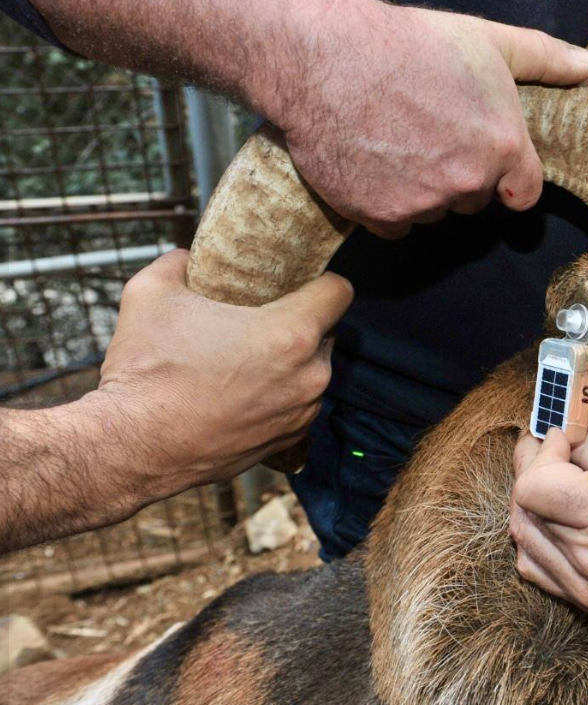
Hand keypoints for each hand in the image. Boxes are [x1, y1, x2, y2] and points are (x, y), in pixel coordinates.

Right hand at [93, 250, 352, 497]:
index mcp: (291, 334)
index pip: (340, 291)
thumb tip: (189, 257)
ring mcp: (303, 413)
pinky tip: (243, 393)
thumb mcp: (151, 293)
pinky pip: (298, 406)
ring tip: (246, 359)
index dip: (320, 280)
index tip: (296, 282)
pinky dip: (279, 397)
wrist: (130, 448)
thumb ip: (179, 262)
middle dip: (300, 323)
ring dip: (290, 363)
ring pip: (313, 372)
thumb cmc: (145, 370)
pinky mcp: (289, 442)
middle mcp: (310, 376)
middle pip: (326, 332)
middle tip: (260, 319)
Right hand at [263, 0, 587, 237]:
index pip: (524, 193)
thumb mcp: (489, 41)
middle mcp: (468, 183)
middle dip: (460, 174)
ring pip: (433, 210)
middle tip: (430, 131)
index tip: (488, 159)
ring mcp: (422, 204)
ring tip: (396, 140)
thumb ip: (546, 58)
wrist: (325, 57)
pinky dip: (384, 202)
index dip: (508, 176)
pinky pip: (393, 224)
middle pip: (475, 198)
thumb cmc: (410, 44)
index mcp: (504, 148)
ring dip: (421, 188)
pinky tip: (371, 161)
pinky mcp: (379, 217)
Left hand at [510, 429, 587, 636]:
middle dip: (530, 469)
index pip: (535, 485)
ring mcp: (584, 585)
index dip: (539, 454)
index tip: (559, 439)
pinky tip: (556, 521)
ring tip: (553, 482)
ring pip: (523, 536)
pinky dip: (534, 537)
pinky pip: (533, 566)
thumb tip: (562, 439)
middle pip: (523, 507)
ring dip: (529, 503)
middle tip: (549, 450)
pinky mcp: (584, 602)